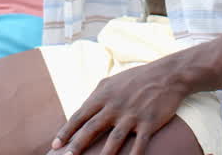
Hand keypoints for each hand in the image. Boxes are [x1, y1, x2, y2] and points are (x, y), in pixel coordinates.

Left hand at [48, 61, 189, 154]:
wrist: (166, 75)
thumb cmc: (135, 79)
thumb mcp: (110, 82)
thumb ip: (95, 97)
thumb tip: (81, 112)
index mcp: (103, 96)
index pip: (79, 116)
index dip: (66, 131)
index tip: (55, 145)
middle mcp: (115, 106)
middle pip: (92, 128)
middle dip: (77, 145)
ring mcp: (132, 115)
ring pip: (114, 139)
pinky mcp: (149, 122)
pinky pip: (140, 144)